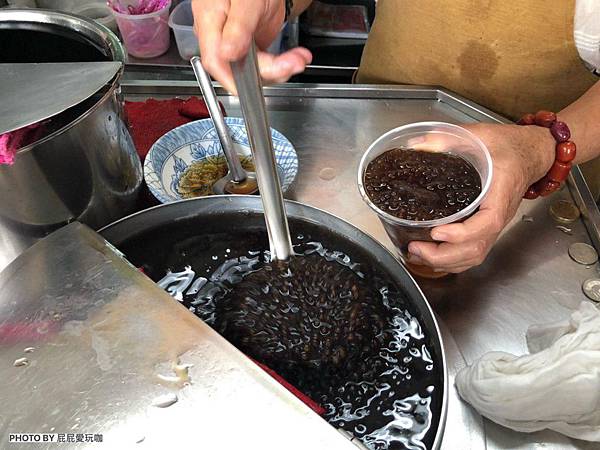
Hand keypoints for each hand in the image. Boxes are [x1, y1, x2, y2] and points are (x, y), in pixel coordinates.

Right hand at [191, 0, 311, 92]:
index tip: (255, 85)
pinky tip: (295, 57)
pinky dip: (282, 64)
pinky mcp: (249, 48)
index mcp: (210, 21)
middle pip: (237, 69)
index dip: (232, 80)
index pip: (215, 61)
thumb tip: (227, 52)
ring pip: (253, 71)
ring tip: (298, 59)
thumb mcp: (246, 0)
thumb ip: (238, 26)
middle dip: (269, 71)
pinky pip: (263, 65)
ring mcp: (235, 43)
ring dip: (280, 69)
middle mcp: (220, 36)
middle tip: (292, 64)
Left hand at [407, 123, 554, 272]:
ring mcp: (494, 225)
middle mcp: (499, 214)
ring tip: (417, 255)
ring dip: (445, 262)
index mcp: (501, 192)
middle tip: (416, 247)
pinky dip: (453, 261)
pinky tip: (432, 257)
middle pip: (477, 248)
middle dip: (444, 255)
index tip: (437, 230)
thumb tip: (418, 146)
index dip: (462, 233)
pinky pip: (474, 253)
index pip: (487, 222)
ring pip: (475, 255)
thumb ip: (449, 139)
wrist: (531, 153)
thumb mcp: (480, 134)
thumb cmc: (509, 146)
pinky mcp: (487, 228)